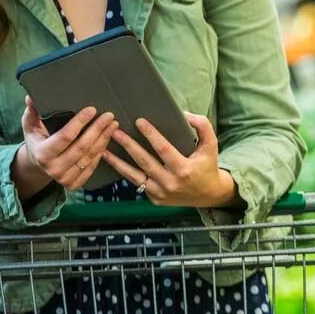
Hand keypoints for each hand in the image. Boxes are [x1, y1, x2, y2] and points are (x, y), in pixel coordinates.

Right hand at [16, 97, 118, 193]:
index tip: (92, 109)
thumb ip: (31, 112)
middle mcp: (53, 169)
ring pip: (89, 157)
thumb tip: (30, 97)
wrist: (37, 164)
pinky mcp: (74, 183)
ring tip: (113, 125)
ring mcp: (64, 178)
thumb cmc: (36, 139)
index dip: (80, 122)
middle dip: (97, 129)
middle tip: (109, 116)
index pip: (66, 136)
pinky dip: (101, 152)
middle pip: (81, 147)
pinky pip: (92, 167)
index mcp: (43, 154)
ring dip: (103, 139)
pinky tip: (106, 140)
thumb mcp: (30, 125)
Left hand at [104, 113, 238, 207]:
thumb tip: (184, 114)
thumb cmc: (207, 165)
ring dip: (117, 162)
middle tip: (115, 132)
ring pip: (134, 176)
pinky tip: (113, 162)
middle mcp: (170, 183)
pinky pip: (137, 183)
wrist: (208, 195)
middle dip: (128, 146)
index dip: (151, 135)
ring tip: (103, 149)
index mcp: (184, 169)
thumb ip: (202, 126)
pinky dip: (124, 172)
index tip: (139, 121)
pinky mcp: (154, 198)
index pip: (163, 149)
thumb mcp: (211, 144)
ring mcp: (160, 193)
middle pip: (144, 162)